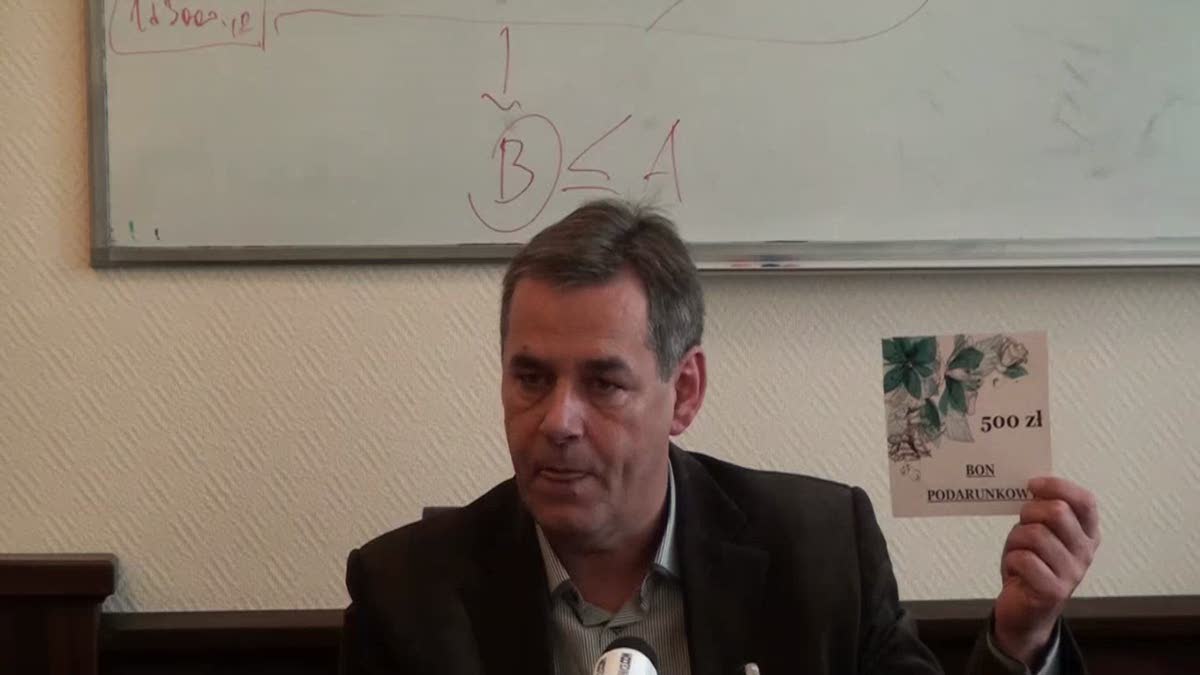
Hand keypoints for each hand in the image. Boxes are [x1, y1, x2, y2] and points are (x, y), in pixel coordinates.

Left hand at [992, 477, 1099, 664]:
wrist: (1025, 610)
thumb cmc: (1030, 564)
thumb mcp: (1039, 531)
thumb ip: (1043, 511)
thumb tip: (1033, 484)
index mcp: (1087, 533)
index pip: (1085, 501)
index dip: (1057, 486)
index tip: (1032, 485)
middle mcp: (1085, 552)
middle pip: (1057, 512)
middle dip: (1030, 512)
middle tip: (1022, 524)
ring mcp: (1072, 572)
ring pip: (1035, 534)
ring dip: (1016, 540)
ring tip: (1018, 552)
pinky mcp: (1054, 591)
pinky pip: (1024, 559)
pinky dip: (1011, 560)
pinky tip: (1016, 570)